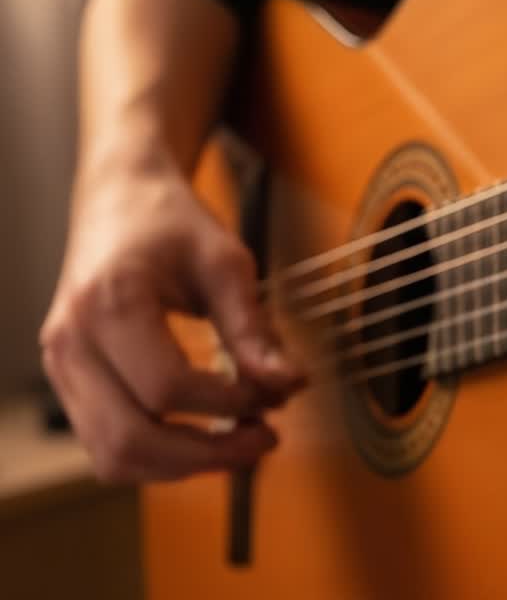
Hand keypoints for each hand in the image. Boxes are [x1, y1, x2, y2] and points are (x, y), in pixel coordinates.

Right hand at [40, 148, 303, 482]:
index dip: (230, 402)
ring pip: (112, 456)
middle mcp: (72, 342)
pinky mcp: (69, 381)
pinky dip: (159, 456)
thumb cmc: (170, 223)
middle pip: (131, 438)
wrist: (120, 198)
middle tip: (265, 440)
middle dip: (207, 454)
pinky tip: (205, 438)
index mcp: (109, 303)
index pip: (167, 387)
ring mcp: (62, 366)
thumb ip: (252, 326)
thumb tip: (287, 384)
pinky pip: (106, 445)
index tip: (275, 393)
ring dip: (183, 466)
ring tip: (240, 444)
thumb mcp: (225, 262)